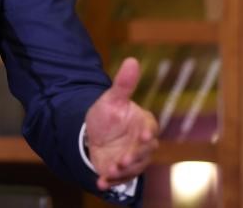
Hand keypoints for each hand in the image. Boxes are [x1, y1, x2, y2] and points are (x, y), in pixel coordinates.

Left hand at [85, 57, 158, 189]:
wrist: (93, 134)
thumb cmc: (108, 114)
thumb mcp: (112, 98)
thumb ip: (123, 84)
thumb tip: (131, 60)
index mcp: (144, 124)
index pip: (149, 129)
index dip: (146, 133)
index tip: (142, 135)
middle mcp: (143, 144)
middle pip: (144, 152)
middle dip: (133, 157)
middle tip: (122, 160)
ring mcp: (134, 160)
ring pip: (133, 168)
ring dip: (122, 172)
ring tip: (110, 171)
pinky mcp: (122, 172)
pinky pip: (120, 179)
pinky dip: (110, 182)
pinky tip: (100, 182)